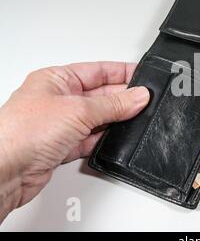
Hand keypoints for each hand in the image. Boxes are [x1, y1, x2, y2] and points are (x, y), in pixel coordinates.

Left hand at [0, 62, 149, 221]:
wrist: (4, 170)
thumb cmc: (22, 132)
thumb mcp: (79, 110)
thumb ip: (113, 104)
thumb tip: (137, 96)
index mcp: (57, 79)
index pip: (97, 70)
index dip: (122, 72)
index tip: (143, 76)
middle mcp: (58, 100)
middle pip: (100, 94)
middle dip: (122, 97)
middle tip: (145, 100)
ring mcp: (60, 124)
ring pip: (98, 118)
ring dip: (115, 119)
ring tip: (136, 118)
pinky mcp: (63, 146)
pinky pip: (91, 139)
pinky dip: (105, 138)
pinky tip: (116, 137)